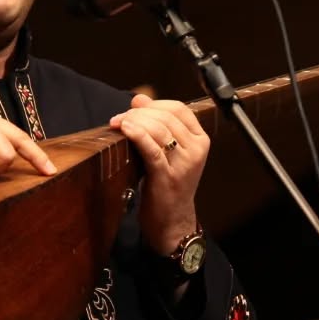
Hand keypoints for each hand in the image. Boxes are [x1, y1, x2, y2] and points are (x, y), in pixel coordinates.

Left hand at [109, 94, 207, 252]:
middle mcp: (196, 149)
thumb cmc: (167, 184)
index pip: (178, 108)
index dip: (154, 103)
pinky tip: (125, 129)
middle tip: (121, 116)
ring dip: (134, 122)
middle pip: (166, 117)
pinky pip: (152, 149)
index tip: (135, 106)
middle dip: (140, 113)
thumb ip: (157, 125)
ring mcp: (184, 164)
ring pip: (159, 130)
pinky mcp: (168, 176)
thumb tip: (138, 99)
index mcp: (200, 139)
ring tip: (118, 123)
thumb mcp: (168, 152)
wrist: (172, 220)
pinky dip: (137, 135)